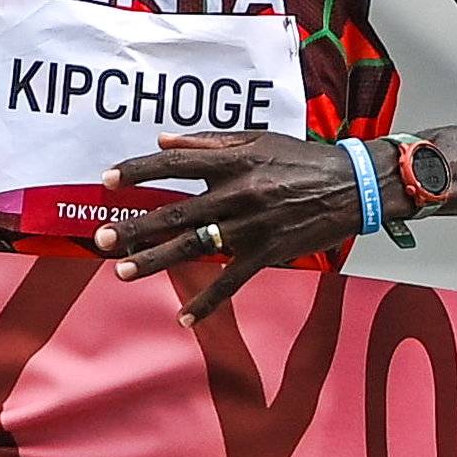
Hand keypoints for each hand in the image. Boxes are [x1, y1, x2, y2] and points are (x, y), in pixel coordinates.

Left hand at [96, 133, 367, 321]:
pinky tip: (184, 318)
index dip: (138, 171)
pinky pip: (231, 282)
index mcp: (232, 161)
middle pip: (175, 213)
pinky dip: (208, 302)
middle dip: (135, 227)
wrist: (355, 187)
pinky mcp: (268, 253)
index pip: (173, 164)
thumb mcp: (257, 139)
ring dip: (156, 261)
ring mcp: (251, 227)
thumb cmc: (304, 159)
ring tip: (123, 272)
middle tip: (102, 238)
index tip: (107, 182)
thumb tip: (163, 140)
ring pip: (195, 247)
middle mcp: (237, 193)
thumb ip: (208, 141)